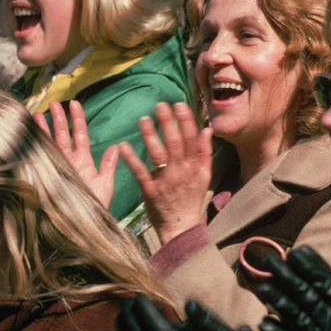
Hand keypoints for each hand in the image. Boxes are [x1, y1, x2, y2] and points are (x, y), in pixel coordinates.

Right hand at [38, 100, 117, 207]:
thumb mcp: (105, 184)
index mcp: (83, 161)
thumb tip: (116, 146)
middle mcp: (68, 161)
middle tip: (54, 103)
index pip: (80, 134)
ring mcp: (57, 167)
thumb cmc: (95, 207)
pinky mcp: (48, 175)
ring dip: (43, 128)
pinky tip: (28, 134)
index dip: (77, 119)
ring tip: (36, 114)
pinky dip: (35, 145)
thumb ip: (108, 165)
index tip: (74, 103)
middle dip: (58, 118)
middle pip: (62, 134)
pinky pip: (41, 156)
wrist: (82, 225)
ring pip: (49, 143)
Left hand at [117, 101, 212, 243]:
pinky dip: (131, 159)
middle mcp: (181, 171)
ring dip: (150, 135)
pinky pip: (140, 172)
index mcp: (194, 166)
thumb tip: (206, 129)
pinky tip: (123, 146)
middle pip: (174, 142)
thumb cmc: (191, 198)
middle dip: (168, 122)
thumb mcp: (205, 175)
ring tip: (143, 119)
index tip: (178, 104)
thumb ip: (205, 152)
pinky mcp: (149, 191)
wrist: (181, 227)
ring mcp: (165, 181)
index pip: (190, 138)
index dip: (185, 120)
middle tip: (159, 105)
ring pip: (158, 154)